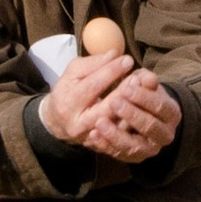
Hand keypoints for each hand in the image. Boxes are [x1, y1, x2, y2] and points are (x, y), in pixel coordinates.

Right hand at [41, 49, 178, 164]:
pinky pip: (119, 139)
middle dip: (123, 92)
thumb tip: (115, 54)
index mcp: (68, 102)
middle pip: (105, 108)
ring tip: (143, 91)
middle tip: (138, 77)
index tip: (128, 60)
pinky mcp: (100, 147)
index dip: (111, 72)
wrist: (58, 121)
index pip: (92, 85)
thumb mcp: (73, 73)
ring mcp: (89, 138)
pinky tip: (142, 110)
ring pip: (115, 126)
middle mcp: (78, 123)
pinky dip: (131, 124)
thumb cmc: (69, 90)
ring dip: (131, 109)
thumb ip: (93, 63)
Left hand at [76, 70, 179, 165]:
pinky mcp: (133, 158)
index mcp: (172, 114)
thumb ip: (145, 80)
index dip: (143, 98)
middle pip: (149, 126)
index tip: (126, 88)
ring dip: (116, 134)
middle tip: (113, 102)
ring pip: (134, 146)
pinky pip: (118, 154)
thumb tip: (148, 78)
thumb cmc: (142, 94)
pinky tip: (94, 133)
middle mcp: (165, 135)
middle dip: (131, 114)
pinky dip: (105, 145)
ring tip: (100, 122)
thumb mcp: (145, 83)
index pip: (160, 107)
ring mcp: (149, 149)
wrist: (140, 115)